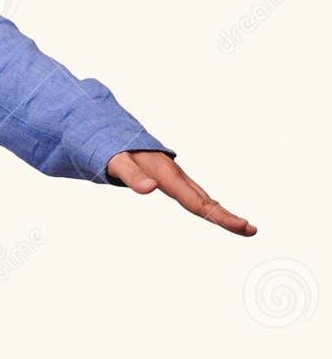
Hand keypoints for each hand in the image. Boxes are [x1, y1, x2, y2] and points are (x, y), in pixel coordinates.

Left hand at [106, 150, 256, 234]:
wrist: (109, 127)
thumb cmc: (111, 147)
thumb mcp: (116, 162)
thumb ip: (132, 175)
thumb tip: (150, 189)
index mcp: (165, 175)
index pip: (195, 201)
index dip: (218, 215)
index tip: (242, 226)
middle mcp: (174, 174)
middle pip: (204, 200)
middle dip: (226, 217)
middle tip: (250, 231)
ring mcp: (173, 174)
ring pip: (200, 195)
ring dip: (220, 211)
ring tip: (242, 226)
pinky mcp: (168, 175)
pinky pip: (192, 191)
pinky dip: (207, 202)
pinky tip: (214, 208)